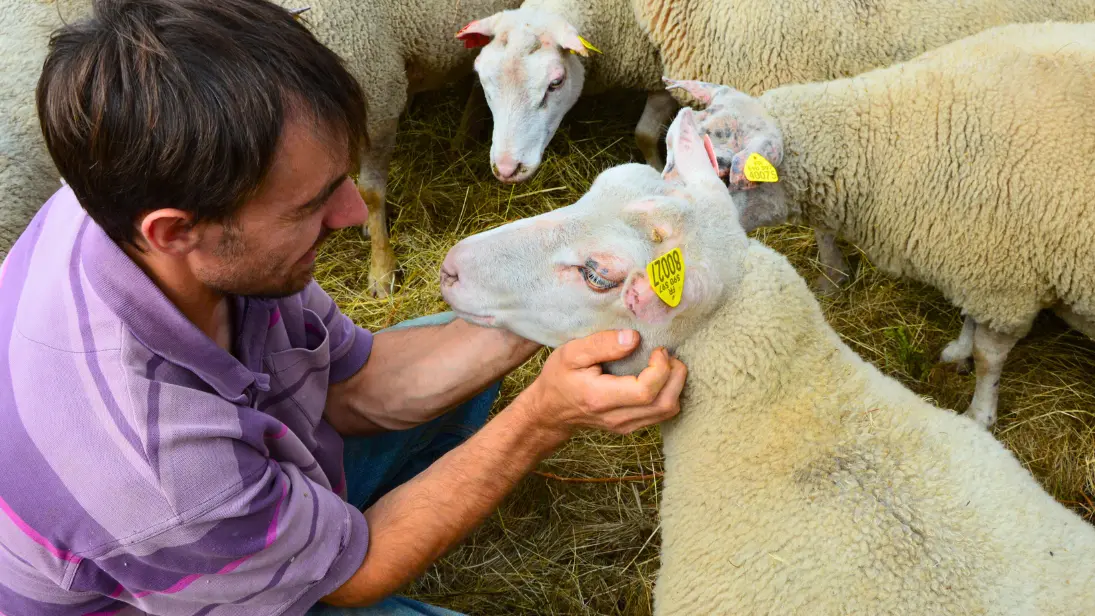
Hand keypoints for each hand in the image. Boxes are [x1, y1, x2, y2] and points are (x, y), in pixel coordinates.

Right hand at [519, 330, 686, 440]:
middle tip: (667, 354)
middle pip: (664, 404)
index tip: (657, 349)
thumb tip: (634, 338)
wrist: (551, 411)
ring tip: (665, 363)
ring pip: (667, 411)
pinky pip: (662, 413)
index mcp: (600, 398)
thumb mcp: (571, 353)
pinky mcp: (631, 426)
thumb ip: (602, 343)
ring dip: (675, 384)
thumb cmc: (559, 378)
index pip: (645, 391)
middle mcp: (616, 417)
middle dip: (676, 375)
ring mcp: (626, 425)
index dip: (660, 368)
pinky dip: (669, 393)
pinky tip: (659, 376)